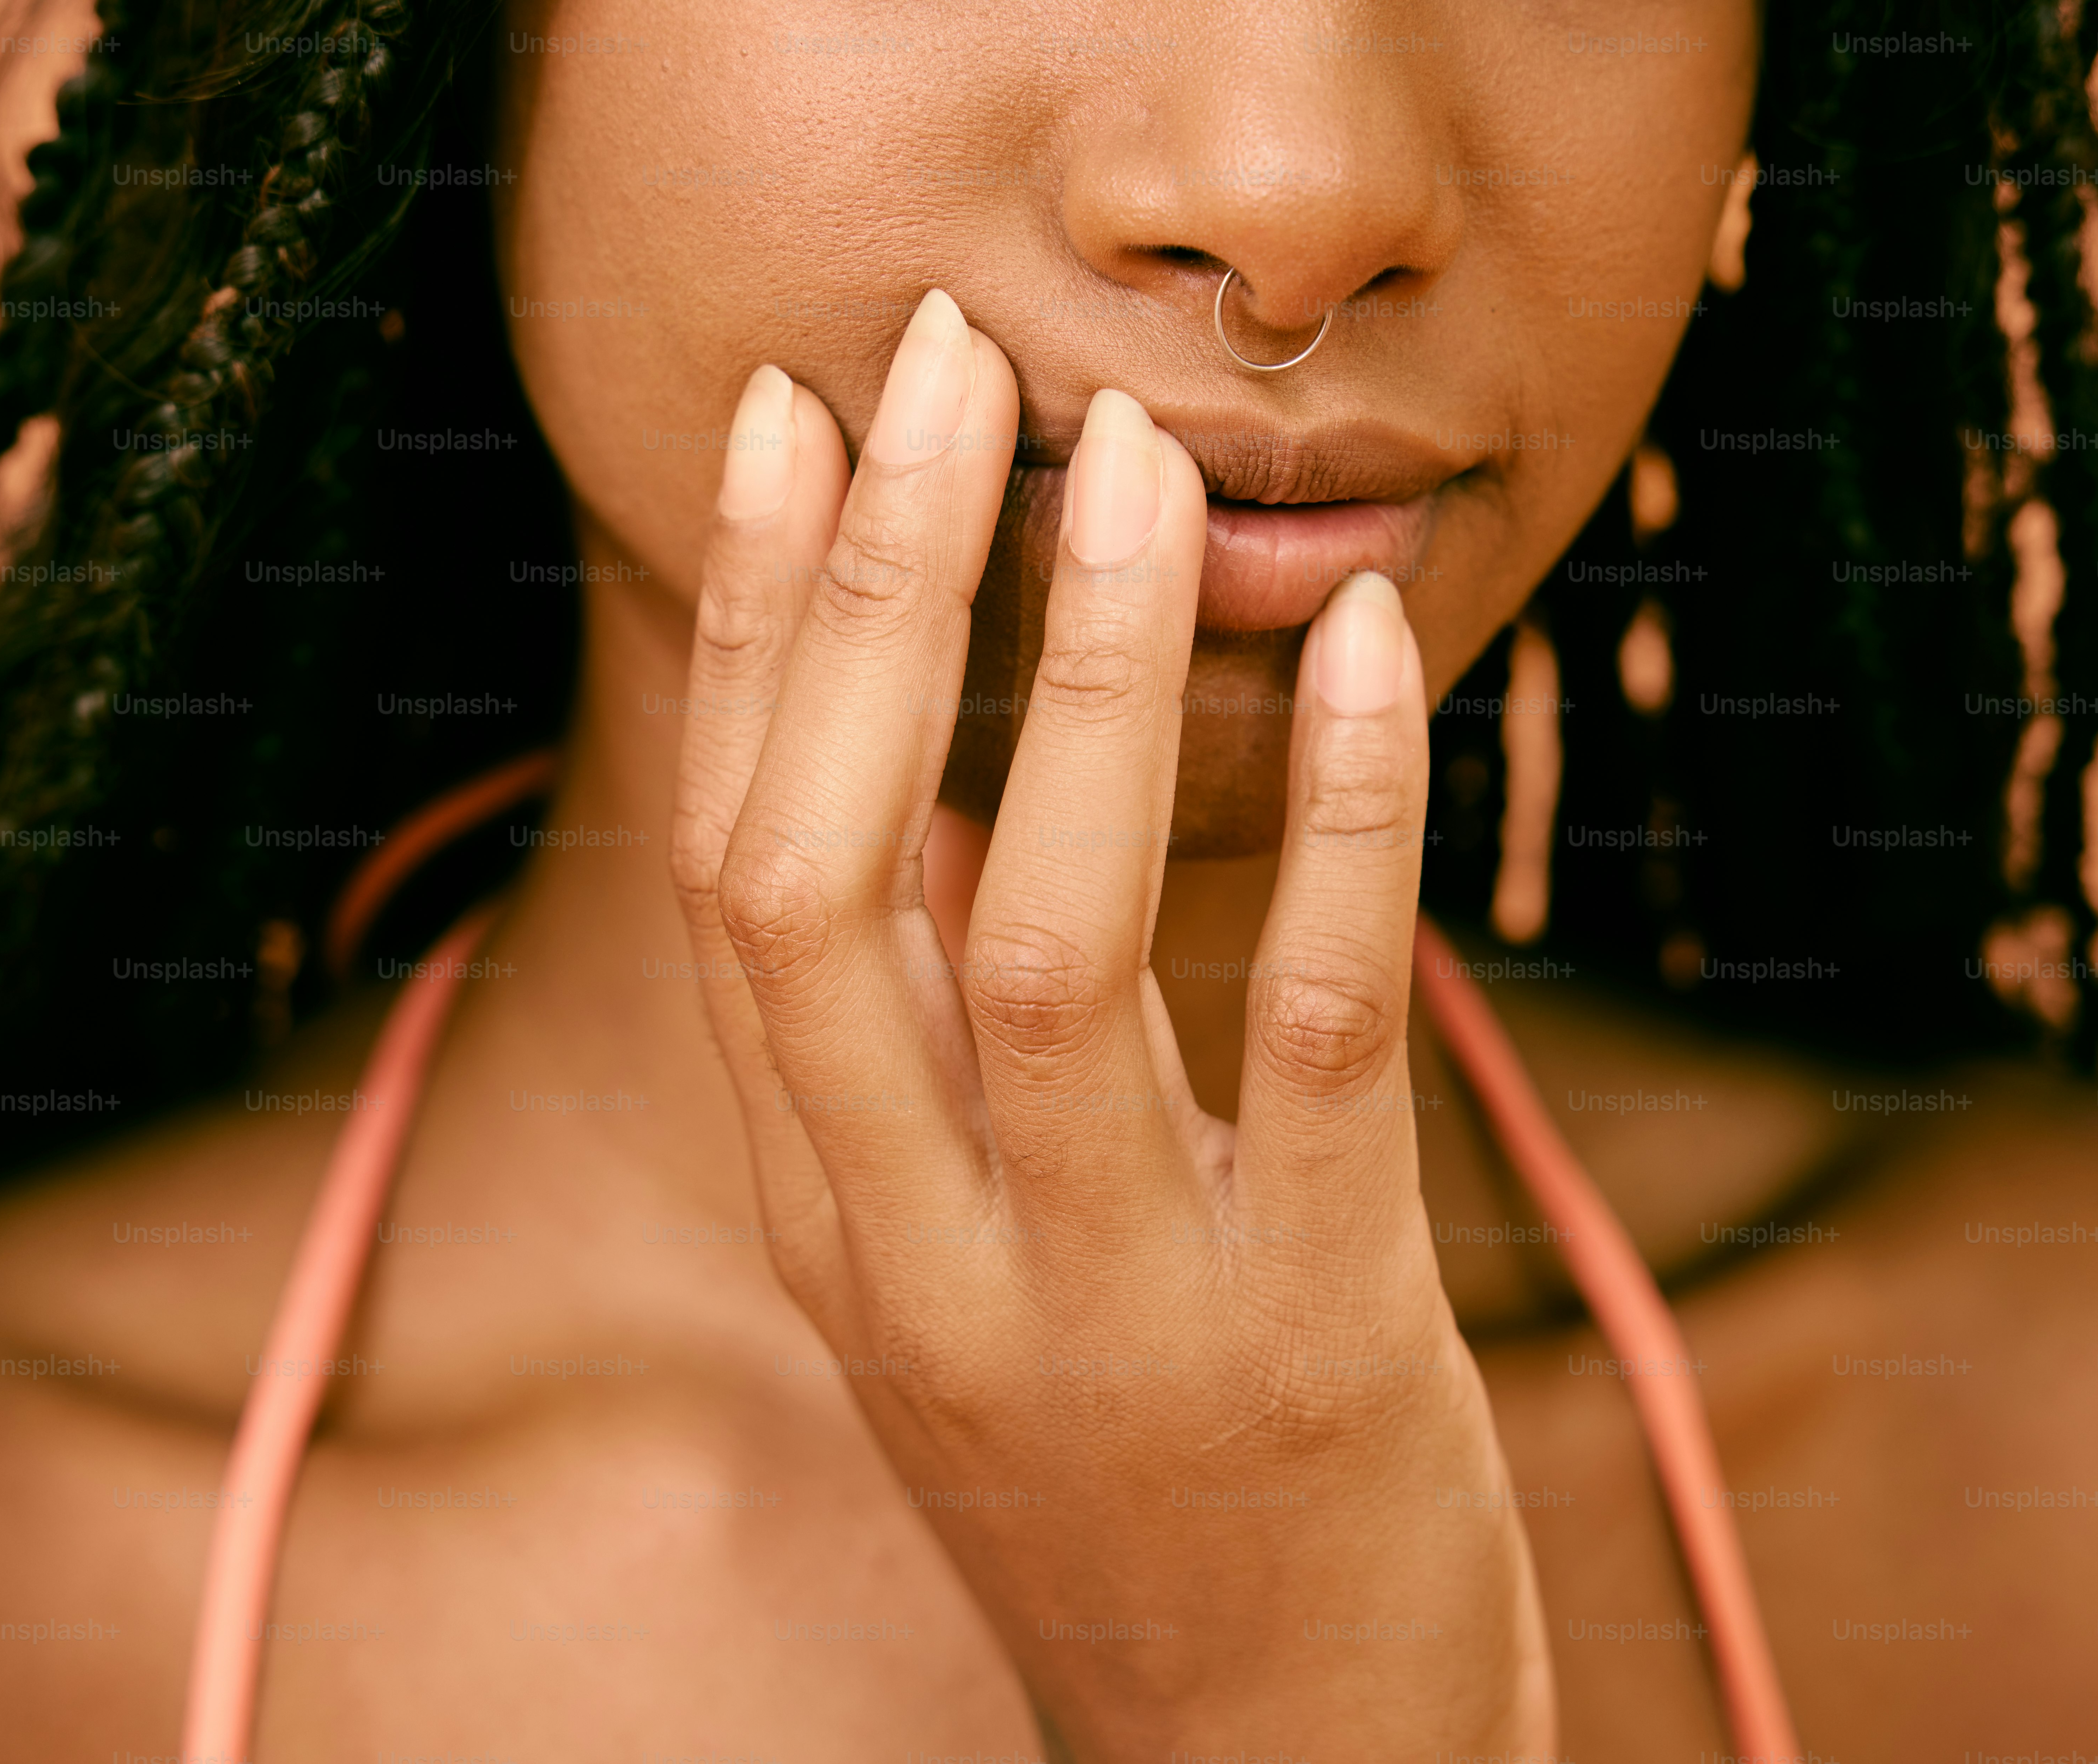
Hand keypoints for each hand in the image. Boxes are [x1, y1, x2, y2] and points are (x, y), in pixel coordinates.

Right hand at [669, 288, 1554, 1759]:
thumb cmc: (1117, 1476)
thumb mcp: (968, 1272)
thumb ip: (929, 1060)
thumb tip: (949, 772)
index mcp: (825, 1213)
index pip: (734, 869)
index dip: (744, 630)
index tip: (779, 424)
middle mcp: (920, 1252)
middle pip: (829, 875)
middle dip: (865, 598)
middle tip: (932, 364)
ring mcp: (1107, 1303)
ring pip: (1051, 935)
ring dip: (1085, 676)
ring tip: (1133, 464)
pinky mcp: (1312, 1332)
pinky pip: (1324, 1031)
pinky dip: (1347, 821)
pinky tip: (1363, 647)